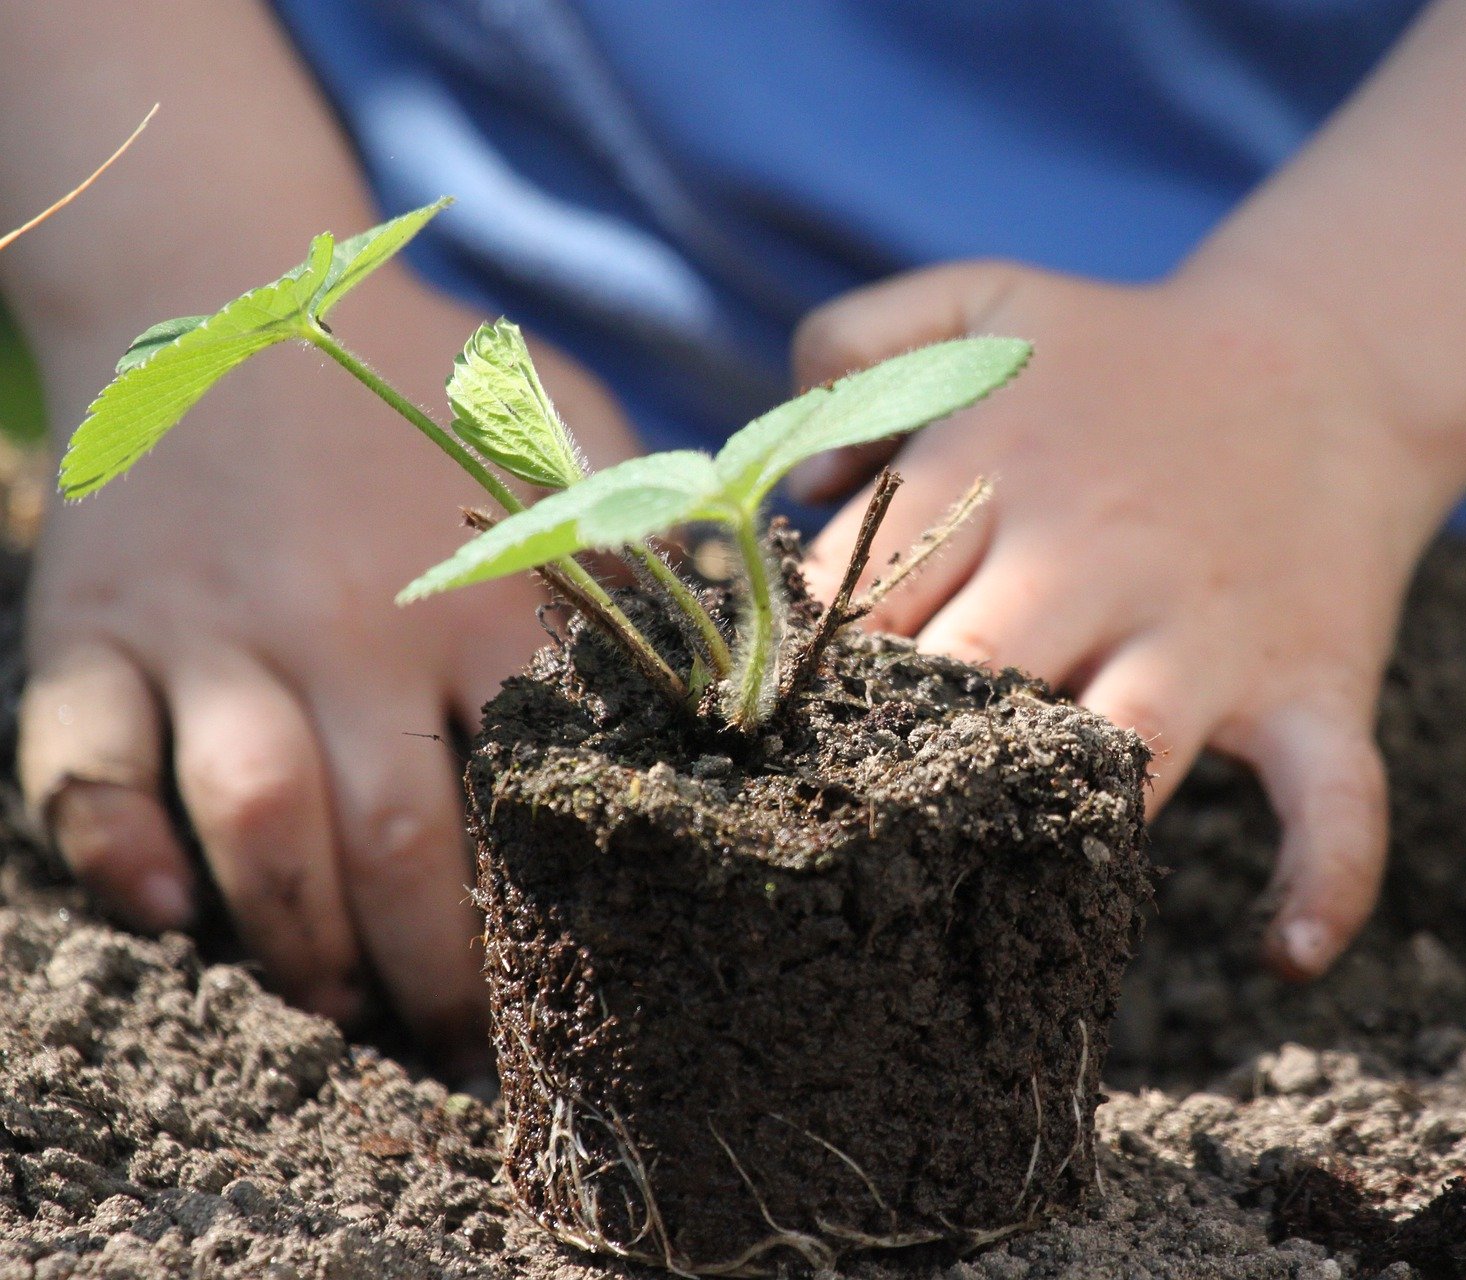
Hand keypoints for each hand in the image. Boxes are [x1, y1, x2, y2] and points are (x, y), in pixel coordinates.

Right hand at [17, 281, 635, 1067]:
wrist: (221, 276)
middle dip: (432, 976)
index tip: (574, 991)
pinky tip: (167, 915)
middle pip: (395, 844)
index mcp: (478, 591)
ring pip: (253, 824)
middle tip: (457, 1046)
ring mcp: (213, 627)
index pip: (531, 791)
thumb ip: (638, 537)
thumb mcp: (559, 427)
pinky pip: (83, 763)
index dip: (553, 918)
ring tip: (340, 1005)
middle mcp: (346, 621)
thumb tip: (737, 647)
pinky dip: (113, 851)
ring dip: (297, 942)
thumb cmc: (417, 376)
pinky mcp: (99, 627)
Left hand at [795, 262, 1459, 977]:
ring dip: (1055, 822)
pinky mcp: (1311, 684)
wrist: (1330, 356)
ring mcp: (1207, 631)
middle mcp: (1094, 557)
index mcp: (1000, 471)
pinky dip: (1326, 880)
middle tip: (848, 820)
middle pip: (966, 678)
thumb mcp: (982, 301)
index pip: (863, 596)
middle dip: (901, 750)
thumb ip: (853, 343)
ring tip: (994, 885)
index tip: (772, 728)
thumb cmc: (1126, 356)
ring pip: (1117, 752)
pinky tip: (1284, 953)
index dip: (807, 670)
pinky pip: (1334, 799)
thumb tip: (799, 489)